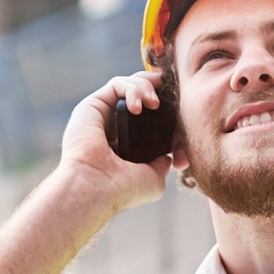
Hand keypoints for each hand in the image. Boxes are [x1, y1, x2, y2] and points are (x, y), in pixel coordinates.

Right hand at [56, 71, 176, 212]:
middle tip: (174, 99)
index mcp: (128, 145)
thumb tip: (169, 156)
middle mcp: (114, 128)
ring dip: (148, 88)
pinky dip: (133, 88)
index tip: (182, 137)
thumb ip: (162, 164)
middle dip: (161, 93)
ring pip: (131, 85)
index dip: (172, 119)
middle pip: (143, 96)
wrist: (96, 186)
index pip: (154, 120)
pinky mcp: (91, 106)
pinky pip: (117, 84)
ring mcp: (103, 116)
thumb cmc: (122, 189)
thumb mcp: (154, 179)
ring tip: (154, 104)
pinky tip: (139, 107)